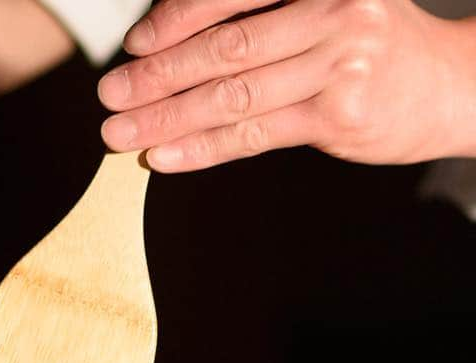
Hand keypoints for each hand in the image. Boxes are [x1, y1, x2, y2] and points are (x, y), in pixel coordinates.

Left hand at [98, 0, 475, 170]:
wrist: (447, 82)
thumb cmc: (370, 45)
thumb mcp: (324, 8)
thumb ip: (264, 17)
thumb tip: (174, 45)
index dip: (176, 19)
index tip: (134, 45)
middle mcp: (332, 7)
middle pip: (225, 47)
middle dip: (157, 75)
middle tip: (110, 96)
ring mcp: (338, 61)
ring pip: (232, 95)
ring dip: (167, 118)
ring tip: (120, 133)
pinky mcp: (338, 114)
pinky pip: (253, 134)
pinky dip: (202, 148)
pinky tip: (164, 157)